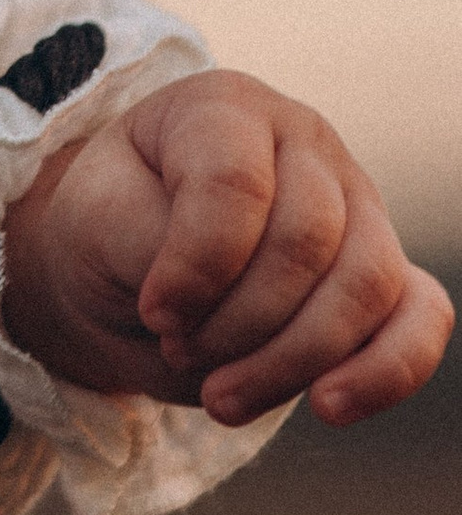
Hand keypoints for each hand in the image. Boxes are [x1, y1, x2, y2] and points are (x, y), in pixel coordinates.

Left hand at [0, 67, 451, 428]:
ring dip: (290, 362)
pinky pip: (421, 317)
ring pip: (365, 286)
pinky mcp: (385, 271)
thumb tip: (202, 296)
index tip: (155, 312)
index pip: (234, 182)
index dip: (196, 265)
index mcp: (224, 109)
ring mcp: (356, 202)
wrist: (120, 269)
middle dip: (237, 323)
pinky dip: (385, 372)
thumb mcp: (93, 221)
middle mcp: (303, 142)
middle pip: (306, 242)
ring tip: (220, 396)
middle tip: (177, 348)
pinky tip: (328, 406)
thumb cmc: (108, 228)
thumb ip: (146, 243)